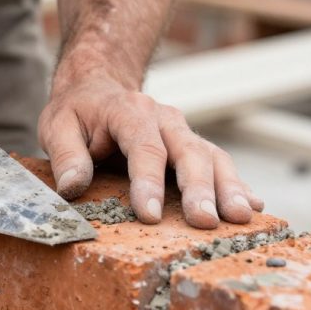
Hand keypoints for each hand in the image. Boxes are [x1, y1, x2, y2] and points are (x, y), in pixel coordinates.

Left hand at [40, 76, 263, 228]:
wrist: (97, 87)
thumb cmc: (76, 112)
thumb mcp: (57, 126)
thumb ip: (65, 156)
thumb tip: (72, 188)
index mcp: (129, 111)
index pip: (143, 146)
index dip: (147, 181)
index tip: (148, 215)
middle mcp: (163, 119)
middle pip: (188, 152)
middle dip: (198, 189)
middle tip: (204, 222)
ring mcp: (182, 132)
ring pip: (212, 157)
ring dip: (228, 188)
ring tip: (240, 218)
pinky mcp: (192, 146)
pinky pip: (220, 163)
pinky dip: (238, 185)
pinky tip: (254, 207)